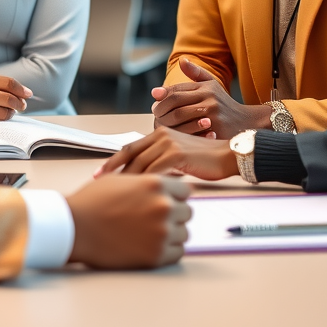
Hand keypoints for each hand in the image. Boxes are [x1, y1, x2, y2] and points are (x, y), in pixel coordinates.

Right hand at [0, 73, 32, 125]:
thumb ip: (0, 85)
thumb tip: (24, 94)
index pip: (9, 83)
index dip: (22, 90)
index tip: (28, 95)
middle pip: (9, 98)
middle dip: (19, 104)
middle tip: (22, 106)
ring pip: (4, 112)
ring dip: (10, 114)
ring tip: (7, 111)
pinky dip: (0, 119)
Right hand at [66, 174, 191, 268]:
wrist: (75, 227)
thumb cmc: (94, 201)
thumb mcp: (122, 179)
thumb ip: (147, 181)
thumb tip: (164, 184)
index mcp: (156, 184)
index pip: (186, 191)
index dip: (175, 197)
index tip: (166, 202)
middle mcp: (163, 206)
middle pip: (187, 212)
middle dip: (174, 215)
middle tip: (155, 219)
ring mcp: (161, 232)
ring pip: (183, 233)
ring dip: (171, 234)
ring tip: (150, 233)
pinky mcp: (156, 255)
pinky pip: (177, 253)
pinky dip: (167, 251)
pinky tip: (150, 246)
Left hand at [95, 128, 237, 179]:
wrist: (227, 155)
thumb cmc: (204, 159)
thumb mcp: (178, 156)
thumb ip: (160, 160)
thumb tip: (143, 175)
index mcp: (159, 133)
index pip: (130, 148)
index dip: (113, 161)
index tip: (100, 174)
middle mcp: (161, 135)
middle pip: (130, 153)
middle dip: (113, 169)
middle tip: (99, 182)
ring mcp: (168, 143)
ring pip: (140, 163)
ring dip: (127, 178)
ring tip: (117, 192)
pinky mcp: (177, 154)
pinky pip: (154, 170)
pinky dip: (144, 182)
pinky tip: (138, 193)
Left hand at [151, 58, 268, 139]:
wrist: (247, 123)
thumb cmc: (224, 104)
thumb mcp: (212, 85)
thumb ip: (196, 73)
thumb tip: (181, 60)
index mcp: (205, 87)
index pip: (178, 88)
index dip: (163, 93)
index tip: (154, 97)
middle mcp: (209, 97)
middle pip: (176, 101)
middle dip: (161, 107)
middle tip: (154, 112)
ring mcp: (212, 113)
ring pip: (180, 115)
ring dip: (166, 120)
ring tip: (160, 123)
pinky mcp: (214, 129)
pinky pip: (189, 130)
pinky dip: (178, 132)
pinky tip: (172, 134)